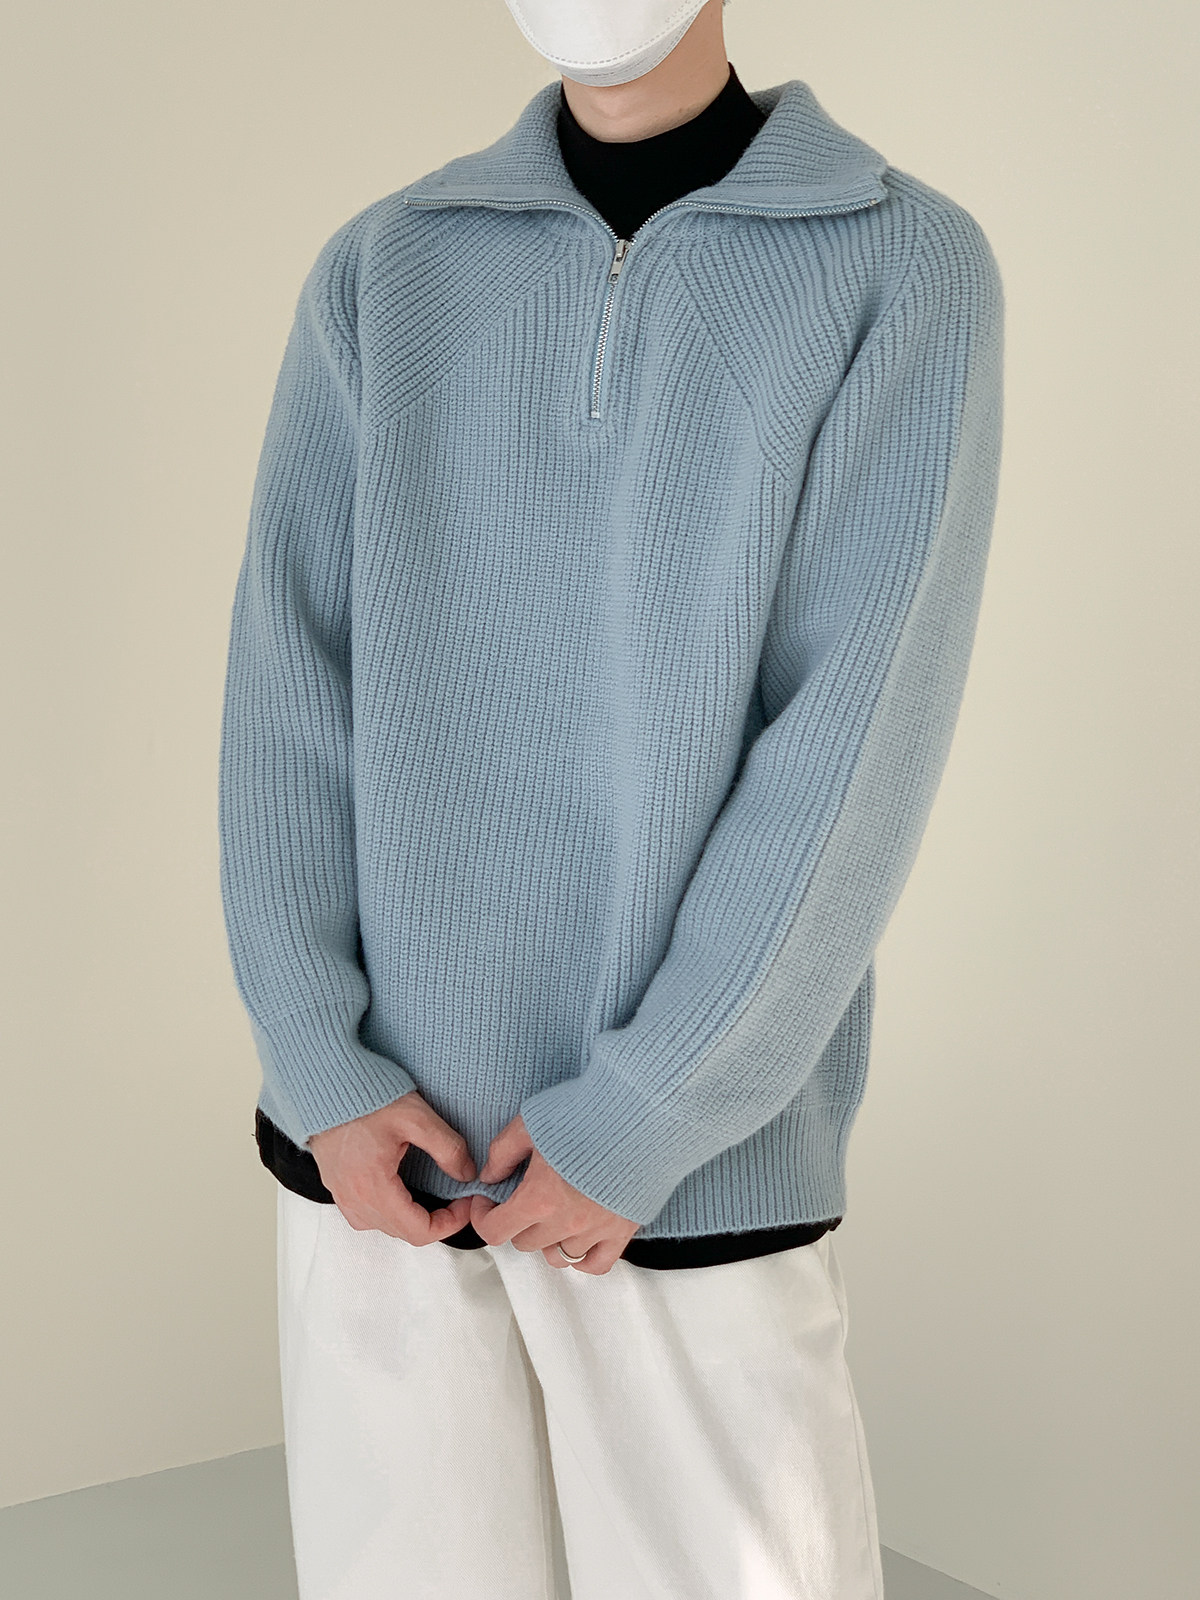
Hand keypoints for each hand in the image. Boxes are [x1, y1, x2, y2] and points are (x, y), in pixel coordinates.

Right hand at [308, 1090, 476, 1243]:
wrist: (327, 1085)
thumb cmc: (367, 1097)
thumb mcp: (417, 1117)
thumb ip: (447, 1148)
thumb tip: (467, 1174)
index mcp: (373, 1186)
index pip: (418, 1231)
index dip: (450, 1224)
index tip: (465, 1205)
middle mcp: (354, 1199)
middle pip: (403, 1232)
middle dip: (436, 1220)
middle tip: (457, 1197)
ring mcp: (342, 1195)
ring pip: (384, 1227)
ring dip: (412, 1219)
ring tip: (434, 1197)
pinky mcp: (336, 1187)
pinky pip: (366, 1216)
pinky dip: (389, 1213)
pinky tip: (402, 1194)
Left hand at [469, 1113, 639, 1274]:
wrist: (641, 1111)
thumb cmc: (588, 1112)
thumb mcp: (530, 1121)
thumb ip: (503, 1152)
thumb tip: (490, 1176)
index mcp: (539, 1197)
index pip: (495, 1231)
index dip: (483, 1216)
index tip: (488, 1200)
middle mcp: (566, 1222)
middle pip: (525, 1242)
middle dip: (516, 1221)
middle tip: (523, 1197)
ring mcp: (596, 1229)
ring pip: (557, 1255)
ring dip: (548, 1238)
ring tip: (553, 1213)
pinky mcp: (622, 1229)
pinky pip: (595, 1264)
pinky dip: (582, 1257)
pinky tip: (578, 1237)